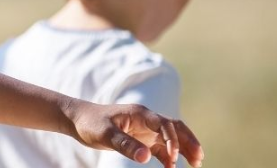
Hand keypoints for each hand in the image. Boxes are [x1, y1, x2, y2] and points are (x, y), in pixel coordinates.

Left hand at [71, 102, 203, 167]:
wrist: (77, 120)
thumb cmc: (90, 123)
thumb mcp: (105, 134)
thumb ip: (125, 144)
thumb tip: (146, 157)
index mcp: (140, 113)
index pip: (164, 123)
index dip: (173, 139)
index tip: (173, 157)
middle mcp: (146, 119)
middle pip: (175, 127)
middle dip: (188, 141)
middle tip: (199, 158)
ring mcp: (144, 129)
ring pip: (171, 137)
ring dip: (184, 148)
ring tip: (196, 163)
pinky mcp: (141, 138)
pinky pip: (160, 147)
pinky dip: (169, 156)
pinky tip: (172, 167)